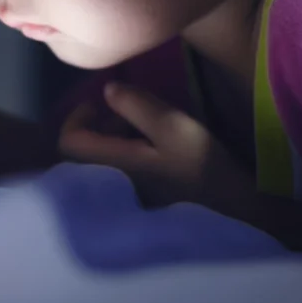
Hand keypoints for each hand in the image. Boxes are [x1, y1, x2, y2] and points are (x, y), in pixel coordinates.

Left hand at [59, 82, 254, 210]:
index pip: (67, 141)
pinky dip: (129, 154)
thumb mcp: (172, 126)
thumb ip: (136, 105)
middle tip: (134, 115)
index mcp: (110, 166)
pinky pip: (118, 172)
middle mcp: (107, 186)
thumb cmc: (202, 168)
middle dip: (103, 126)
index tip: (102, 103)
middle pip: (83, 150)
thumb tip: (107, 90)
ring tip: (150, 131)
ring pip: (102, 160)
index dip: (78, 116)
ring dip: (118, 139)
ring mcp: (122, 196)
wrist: (234, 212)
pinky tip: (156, 152)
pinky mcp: (138, 201)